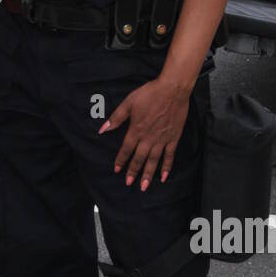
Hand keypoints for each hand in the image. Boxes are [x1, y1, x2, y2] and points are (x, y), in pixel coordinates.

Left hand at [99, 76, 190, 190]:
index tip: (117, 169)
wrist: (172, 90)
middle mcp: (149, 138)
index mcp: (136, 130)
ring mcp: (162, 139)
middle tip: (129, 183)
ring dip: (148, 174)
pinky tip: (163, 177)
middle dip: (133, 171)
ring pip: (154, 160)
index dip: (121, 160)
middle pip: (139, 158)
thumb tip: (102, 129)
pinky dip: (166, 167)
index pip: (126, 149)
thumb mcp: (129, 103)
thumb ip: (116, 118)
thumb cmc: (150, 94)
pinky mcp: (173, 138)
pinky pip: (170, 156)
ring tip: (143, 186)